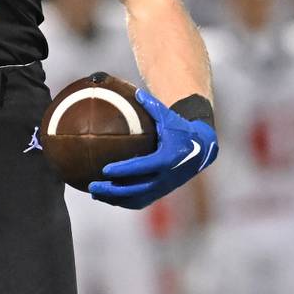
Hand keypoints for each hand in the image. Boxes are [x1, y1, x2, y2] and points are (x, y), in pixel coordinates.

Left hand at [88, 88, 217, 209]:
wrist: (200, 148)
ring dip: (115, 199)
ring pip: (136, 199)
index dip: (124, 170)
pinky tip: (107, 197)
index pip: (143, 167)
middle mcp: (166, 177)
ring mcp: (164, 187)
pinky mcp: (162, 192)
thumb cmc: (180, 128)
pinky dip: (124, 201)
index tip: (105, 170)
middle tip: (93, 185)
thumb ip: (151, 105)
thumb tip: (134, 91)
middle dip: (113, 190)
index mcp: (168, 158)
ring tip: (95, 194)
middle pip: (136, 188)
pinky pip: (141, 201)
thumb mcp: (168, 116)